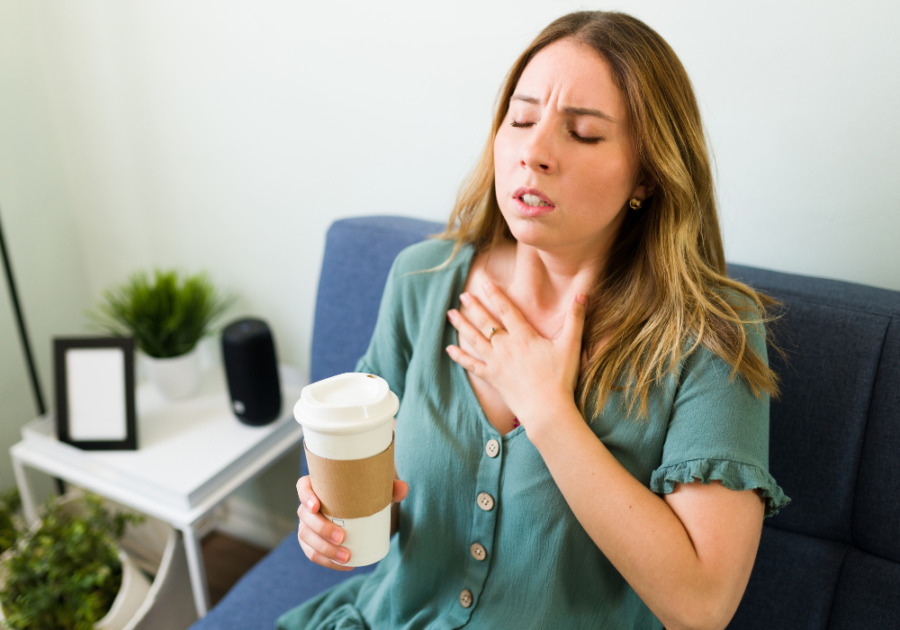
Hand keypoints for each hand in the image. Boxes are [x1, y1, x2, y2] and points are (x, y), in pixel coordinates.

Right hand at [296, 475, 408, 570]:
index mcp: (318, 486)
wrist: (360, 510)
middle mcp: (308, 505)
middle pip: (305, 517)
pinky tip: (346, 565)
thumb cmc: (363, 496)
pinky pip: (313, 554)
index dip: (305, 496)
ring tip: (346, 557)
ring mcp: (307, 525)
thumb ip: (389, 489)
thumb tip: (403, 488)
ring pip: (306, 538)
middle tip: (342, 538)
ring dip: (324, 550)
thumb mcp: (376, 491)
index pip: (303, 487)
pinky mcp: (311, 542)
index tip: (316, 506)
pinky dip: (328, 562)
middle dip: (321, 529)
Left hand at [445, 282, 586, 434]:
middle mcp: (506, 347)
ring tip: (450, 314)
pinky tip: (449, 349)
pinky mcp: (492, 378)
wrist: (547, 409)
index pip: (507, 310)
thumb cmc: (561, 378)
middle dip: (474, 307)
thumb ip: (575, 319)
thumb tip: (582, 295)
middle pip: (486, 322)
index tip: (485, 283)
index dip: (496, 295)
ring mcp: (496, 363)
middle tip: (463, 295)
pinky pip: (472, 365)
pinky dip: (460, 357)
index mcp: (524, 337)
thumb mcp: (571, 346)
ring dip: (462, 326)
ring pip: (474, 340)